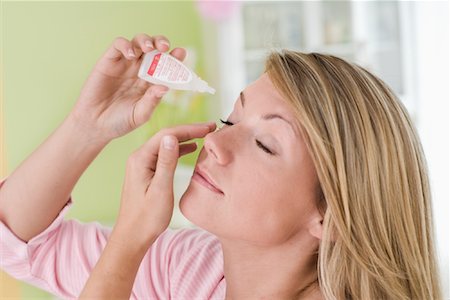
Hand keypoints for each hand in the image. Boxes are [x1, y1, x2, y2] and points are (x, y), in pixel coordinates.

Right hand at [70, 33, 186, 142]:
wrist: (95, 125)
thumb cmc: (120, 122)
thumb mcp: (140, 115)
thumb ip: (152, 101)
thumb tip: (165, 87)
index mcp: (152, 81)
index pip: (167, 64)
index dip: (175, 57)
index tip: (180, 54)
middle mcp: (141, 70)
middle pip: (155, 48)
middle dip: (161, 42)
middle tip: (165, 48)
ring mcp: (125, 64)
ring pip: (138, 42)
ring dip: (146, 41)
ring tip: (149, 48)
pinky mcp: (109, 61)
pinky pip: (118, 45)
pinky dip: (126, 45)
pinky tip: (131, 55)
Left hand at [111, 122, 216, 248]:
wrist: (132, 236)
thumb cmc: (147, 218)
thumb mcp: (160, 190)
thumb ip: (167, 162)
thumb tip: (172, 137)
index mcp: (140, 159)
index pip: (167, 135)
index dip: (189, 129)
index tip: (209, 128)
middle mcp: (138, 158)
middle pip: (166, 136)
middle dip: (189, 130)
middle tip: (211, 127)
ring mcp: (141, 164)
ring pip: (166, 144)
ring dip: (185, 138)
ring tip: (205, 135)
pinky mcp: (146, 172)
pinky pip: (164, 154)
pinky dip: (179, 150)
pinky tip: (191, 148)